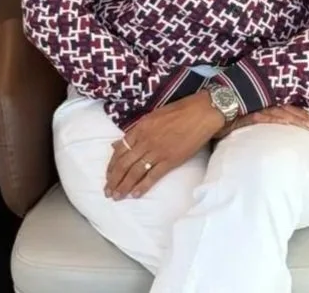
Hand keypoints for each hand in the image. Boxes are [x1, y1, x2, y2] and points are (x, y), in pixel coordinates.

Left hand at [105, 91, 222, 200]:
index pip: (120, 150)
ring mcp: (157, 151)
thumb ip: (135, 131)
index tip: (108, 176)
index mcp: (140, 128)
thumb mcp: (153, 116)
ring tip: (117, 196)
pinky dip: (142, 187)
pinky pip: (152, 176)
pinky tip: (135, 195)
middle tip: (107, 192)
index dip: (112, 165)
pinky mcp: (170, 161)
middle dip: (114, 180)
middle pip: (124, 164)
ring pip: (135, 172)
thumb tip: (118, 144)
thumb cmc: (179, 111)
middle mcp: (145, 141)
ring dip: (124, 186)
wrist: (201, 113)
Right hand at [213, 103, 308, 140]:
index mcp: (264, 100)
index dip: (301, 113)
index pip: (287, 106)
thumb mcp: (245, 114)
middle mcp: (263, 100)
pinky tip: (291, 123)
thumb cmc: (225, 112)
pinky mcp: (251, 112)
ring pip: (284, 112)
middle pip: (289, 109)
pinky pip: (269, 116)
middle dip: (306, 118)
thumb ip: (256, 117)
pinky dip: (281, 119)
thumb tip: (265, 124)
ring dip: (299, 120)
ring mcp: (258, 106)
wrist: (210, 106)